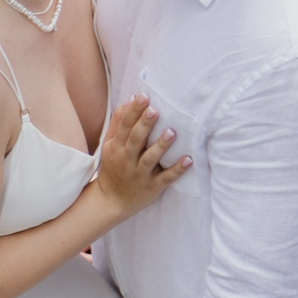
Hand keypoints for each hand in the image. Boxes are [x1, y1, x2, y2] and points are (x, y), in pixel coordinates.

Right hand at [91, 96, 186, 221]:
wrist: (111, 201)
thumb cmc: (114, 168)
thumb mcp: (110, 146)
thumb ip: (118, 124)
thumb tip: (129, 101)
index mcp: (116, 147)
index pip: (124, 126)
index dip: (133, 111)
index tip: (143, 97)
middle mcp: (126, 160)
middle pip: (135, 140)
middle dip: (144, 124)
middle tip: (155, 110)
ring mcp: (140, 174)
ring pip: (150, 159)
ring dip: (161, 146)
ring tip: (171, 132)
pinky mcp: (152, 187)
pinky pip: (165, 178)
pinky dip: (177, 170)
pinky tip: (188, 160)